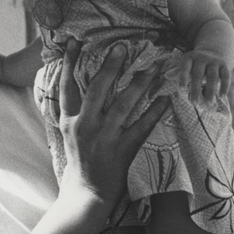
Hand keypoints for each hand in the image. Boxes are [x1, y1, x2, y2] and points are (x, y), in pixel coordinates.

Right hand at [60, 40, 169, 205]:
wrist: (86, 192)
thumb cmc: (79, 159)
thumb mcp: (68, 132)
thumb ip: (74, 109)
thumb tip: (77, 82)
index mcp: (69, 120)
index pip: (66, 86)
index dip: (69, 62)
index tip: (74, 40)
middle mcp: (85, 126)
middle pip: (97, 90)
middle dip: (110, 67)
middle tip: (122, 47)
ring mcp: (104, 138)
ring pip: (124, 104)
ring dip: (140, 84)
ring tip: (153, 67)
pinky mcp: (123, 150)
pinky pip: (142, 126)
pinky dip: (155, 111)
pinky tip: (166, 98)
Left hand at [178, 49, 230, 105]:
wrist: (213, 53)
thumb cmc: (195, 64)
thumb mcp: (186, 66)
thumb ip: (177, 72)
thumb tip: (166, 75)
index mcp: (190, 58)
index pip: (185, 68)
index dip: (182, 78)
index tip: (181, 90)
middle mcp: (202, 58)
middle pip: (198, 75)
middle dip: (195, 90)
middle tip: (194, 103)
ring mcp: (214, 61)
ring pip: (212, 77)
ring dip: (210, 91)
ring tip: (208, 104)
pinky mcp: (225, 65)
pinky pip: (225, 76)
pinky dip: (224, 86)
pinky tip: (221, 96)